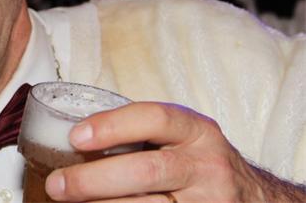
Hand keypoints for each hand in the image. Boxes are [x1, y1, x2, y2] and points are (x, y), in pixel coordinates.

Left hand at [44, 102, 304, 201]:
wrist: (254, 199)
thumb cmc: (197, 162)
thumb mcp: (181, 138)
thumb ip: (140, 133)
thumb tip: (71, 138)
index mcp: (197, 131)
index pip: (155, 118)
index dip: (112, 125)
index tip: (75, 136)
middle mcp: (207, 166)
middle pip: (146, 171)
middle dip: (93, 179)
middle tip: (57, 184)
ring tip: (69, 201)